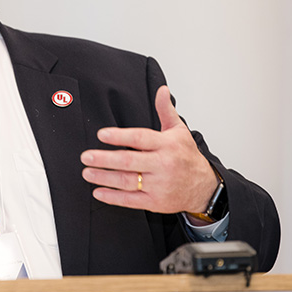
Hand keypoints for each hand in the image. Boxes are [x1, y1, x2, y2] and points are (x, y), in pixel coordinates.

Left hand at [80, 86, 217, 214]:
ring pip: (127, 181)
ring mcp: (159, 185)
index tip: (101, 134)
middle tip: (86, 156)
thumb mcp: (179, 131)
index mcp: (166, 145)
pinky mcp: (155, 201)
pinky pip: (130, 200)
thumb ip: (166, 110)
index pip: (140, 138)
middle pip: (129, 161)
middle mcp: (162, 165)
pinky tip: (98, 191)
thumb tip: (162, 90)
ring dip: (104, 177)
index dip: (120, 136)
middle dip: (105, 159)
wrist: (204, 188)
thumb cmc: (187, 157)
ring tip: (87, 172)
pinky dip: (113, 197)